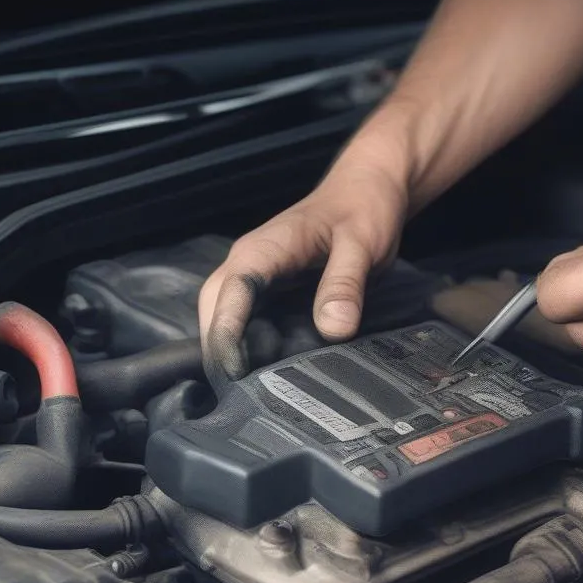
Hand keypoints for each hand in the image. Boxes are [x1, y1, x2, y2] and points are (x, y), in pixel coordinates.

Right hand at [199, 160, 407, 384]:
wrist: (369, 188)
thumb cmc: (364, 209)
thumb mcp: (362, 245)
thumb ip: (345, 285)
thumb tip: (333, 329)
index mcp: (264, 250)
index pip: (229, 296)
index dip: (226, 336)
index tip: (234, 373)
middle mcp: (250, 262)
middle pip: (213, 309)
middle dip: (215, 349)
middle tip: (234, 394)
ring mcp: (258, 275)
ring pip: (224, 314)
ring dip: (227, 348)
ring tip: (245, 390)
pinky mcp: (271, 287)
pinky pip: (248, 316)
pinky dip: (248, 342)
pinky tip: (266, 370)